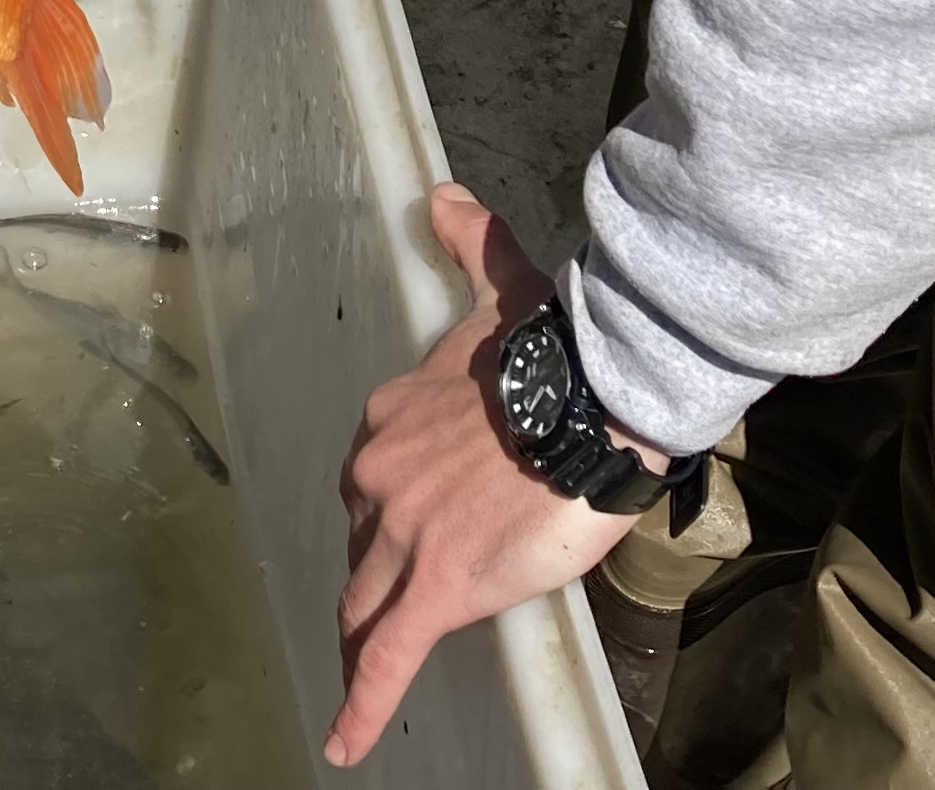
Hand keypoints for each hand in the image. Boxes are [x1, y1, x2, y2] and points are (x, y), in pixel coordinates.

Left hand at [329, 184, 650, 767]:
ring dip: (361, 633)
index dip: (384, 507)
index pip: (372, 480)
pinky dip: (361, 705)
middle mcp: (379, 477)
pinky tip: (345, 745)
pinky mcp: (435, 590)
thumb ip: (468, 245)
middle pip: (362, 545)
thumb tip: (446, 198)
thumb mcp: (499, 286)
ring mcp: (402, 538)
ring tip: (356, 675)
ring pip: (366, 602)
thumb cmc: (553, 353)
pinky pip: (386, 659)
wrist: (589, 402)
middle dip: (371, 573)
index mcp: (390, 420)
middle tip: (386, 603)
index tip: (402, 522)